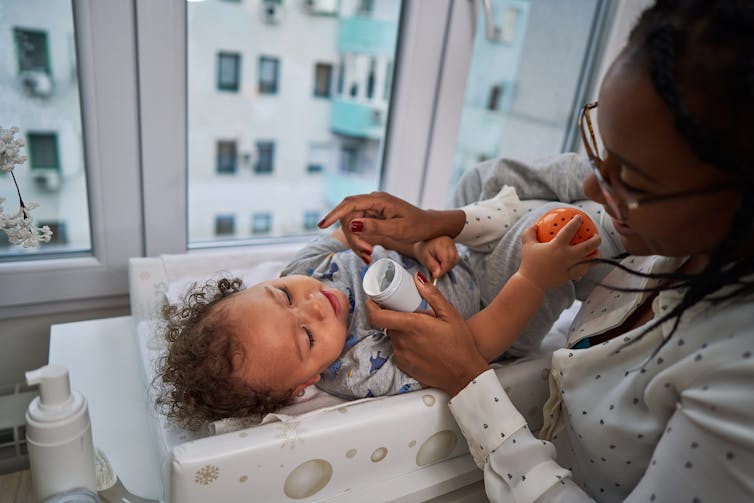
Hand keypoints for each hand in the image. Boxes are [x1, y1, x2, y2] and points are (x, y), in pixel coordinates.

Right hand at [318, 192, 463, 260]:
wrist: (430, 226)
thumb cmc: (418, 226)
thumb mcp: (399, 230)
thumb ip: (375, 227)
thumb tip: (352, 223)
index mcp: (379, 200)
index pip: (350, 203)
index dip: (334, 214)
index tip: (322, 225)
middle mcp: (373, 201)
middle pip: (348, 217)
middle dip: (352, 237)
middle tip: (365, 254)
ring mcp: (372, 209)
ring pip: (351, 224)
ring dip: (356, 242)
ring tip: (367, 256)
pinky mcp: (372, 217)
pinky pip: (358, 228)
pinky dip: (360, 242)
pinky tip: (367, 253)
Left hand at [366, 273, 489, 396]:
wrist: (464, 374)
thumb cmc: (460, 343)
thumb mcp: (450, 314)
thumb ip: (432, 295)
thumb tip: (417, 279)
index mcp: (411, 326)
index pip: (377, 317)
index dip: (370, 307)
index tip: (373, 300)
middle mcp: (402, 341)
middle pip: (387, 324)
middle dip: (395, 317)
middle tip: (411, 314)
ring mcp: (402, 355)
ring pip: (394, 337)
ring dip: (402, 331)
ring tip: (421, 332)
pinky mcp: (404, 366)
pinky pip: (398, 349)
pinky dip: (405, 344)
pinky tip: (422, 345)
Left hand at [413, 236, 458, 278]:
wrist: (422, 241)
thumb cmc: (422, 249)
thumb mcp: (424, 258)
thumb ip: (432, 266)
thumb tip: (438, 274)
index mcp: (441, 244)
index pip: (447, 260)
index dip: (442, 270)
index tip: (436, 276)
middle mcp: (449, 243)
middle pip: (453, 260)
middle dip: (445, 269)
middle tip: (437, 272)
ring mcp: (452, 244)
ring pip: (455, 260)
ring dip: (448, 266)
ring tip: (439, 267)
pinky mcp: (453, 247)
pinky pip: (455, 258)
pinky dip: (450, 263)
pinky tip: (442, 264)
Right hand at [519, 216, 601, 290]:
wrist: (531, 283)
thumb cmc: (528, 263)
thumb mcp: (527, 245)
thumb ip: (530, 232)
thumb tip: (535, 225)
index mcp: (556, 247)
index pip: (569, 231)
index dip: (576, 222)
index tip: (580, 217)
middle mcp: (566, 256)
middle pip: (587, 246)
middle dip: (595, 240)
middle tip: (596, 235)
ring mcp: (570, 267)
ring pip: (589, 261)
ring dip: (596, 254)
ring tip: (597, 250)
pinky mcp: (570, 276)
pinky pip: (582, 271)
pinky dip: (587, 266)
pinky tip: (588, 264)